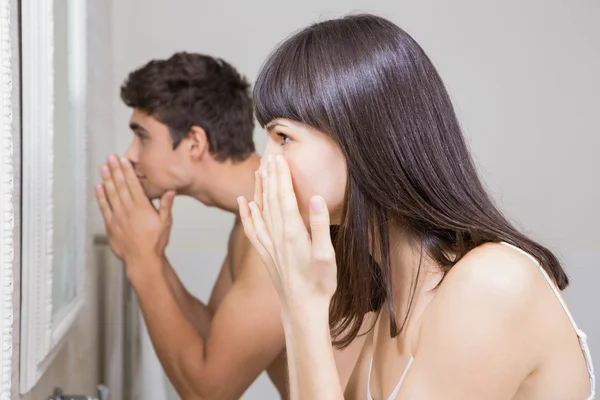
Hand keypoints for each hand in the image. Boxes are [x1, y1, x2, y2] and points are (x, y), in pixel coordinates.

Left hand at [94, 154, 174, 264]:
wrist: (142, 259)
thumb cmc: (155, 242)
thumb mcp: (166, 223)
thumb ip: (166, 206)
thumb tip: (169, 191)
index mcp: (142, 207)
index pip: (133, 184)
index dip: (127, 171)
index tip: (123, 160)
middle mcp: (128, 209)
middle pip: (120, 185)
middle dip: (115, 170)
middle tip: (110, 158)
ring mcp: (117, 216)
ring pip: (110, 194)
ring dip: (106, 179)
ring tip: (103, 167)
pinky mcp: (110, 225)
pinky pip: (104, 207)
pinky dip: (100, 196)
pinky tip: (98, 187)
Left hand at [237, 155, 337, 309]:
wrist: (302, 310)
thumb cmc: (320, 284)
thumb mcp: (327, 255)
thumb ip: (321, 226)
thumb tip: (316, 198)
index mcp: (293, 232)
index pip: (285, 197)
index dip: (282, 176)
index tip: (280, 158)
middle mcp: (277, 235)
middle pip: (271, 199)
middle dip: (271, 176)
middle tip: (269, 156)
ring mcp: (269, 245)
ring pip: (260, 210)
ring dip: (259, 190)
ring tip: (258, 171)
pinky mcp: (266, 254)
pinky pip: (252, 229)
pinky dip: (247, 214)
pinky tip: (244, 203)